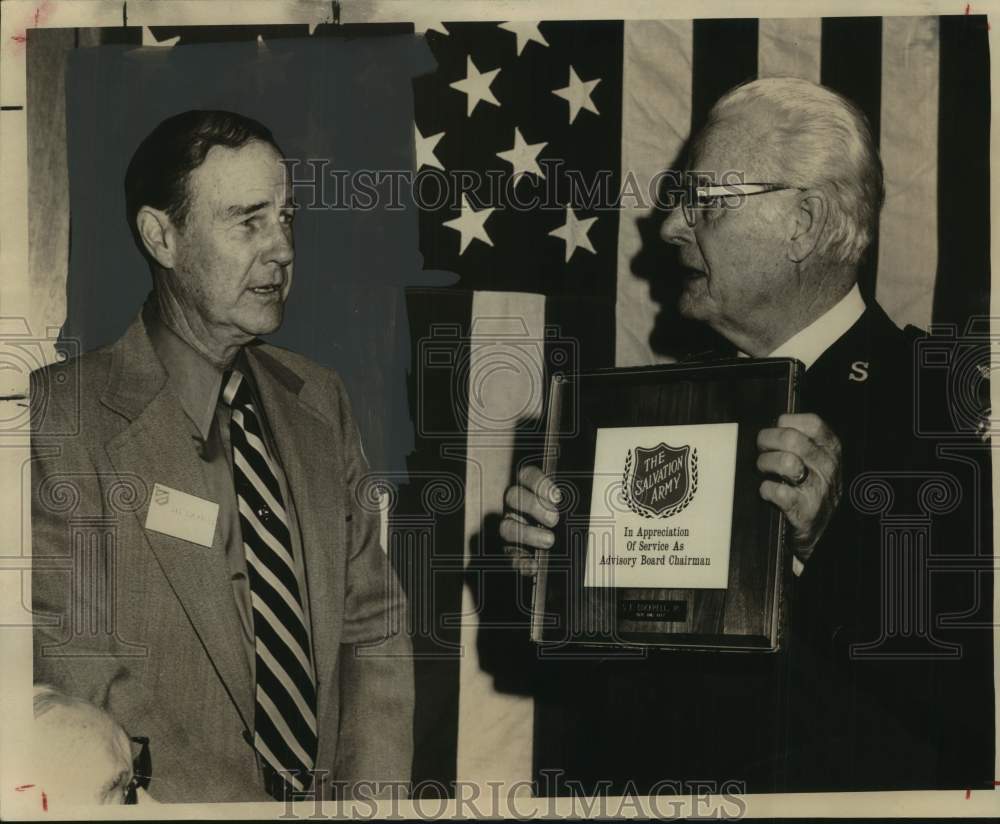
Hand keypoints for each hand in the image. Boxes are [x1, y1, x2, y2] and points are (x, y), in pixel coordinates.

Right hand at [499, 466, 561, 576]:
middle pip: (513, 496)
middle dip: (533, 506)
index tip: (556, 496)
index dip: (539, 483)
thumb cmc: (570, 524)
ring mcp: (511, 527)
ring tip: (549, 540)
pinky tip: (534, 565)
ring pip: (507, 526)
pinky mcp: (510, 551)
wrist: (568, 554)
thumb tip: (580, 505)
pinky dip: (521, 562)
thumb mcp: (570, 510)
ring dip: (527, 533)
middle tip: (554, 518)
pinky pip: (509, 556)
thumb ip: (570, 505)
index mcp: (531, 489)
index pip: (527, 475)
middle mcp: (516, 506)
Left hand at [756, 412, 841, 564]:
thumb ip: (801, 442)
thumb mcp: (816, 462)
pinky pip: (778, 491)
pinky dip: (766, 489)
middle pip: (791, 438)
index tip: (776, 430)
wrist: (820, 532)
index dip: (786, 422)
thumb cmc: (811, 489)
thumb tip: (771, 427)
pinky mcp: (805, 512)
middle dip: (767, 441)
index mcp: (831, 450)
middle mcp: (828, 468)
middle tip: (761, 450)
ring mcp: (818, 490)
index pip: (812, 422)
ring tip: (764, 471)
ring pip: (786, 462)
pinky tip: (767, 491)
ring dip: (766, 464)